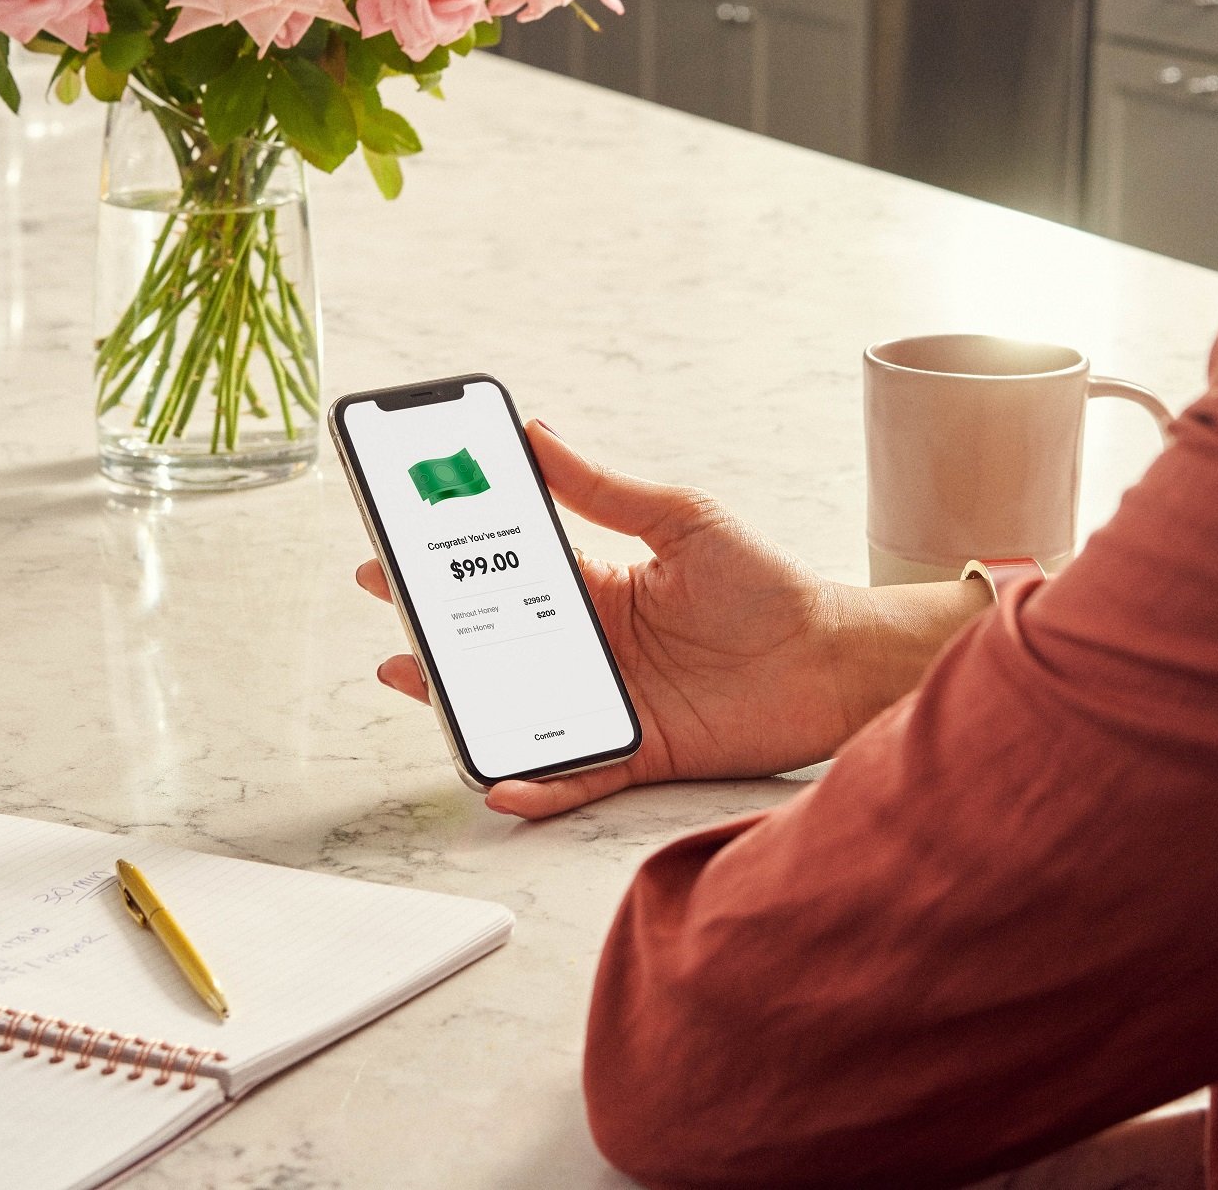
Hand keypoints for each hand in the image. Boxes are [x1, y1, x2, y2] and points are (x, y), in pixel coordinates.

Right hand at [355, 422, 987, 818]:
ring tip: (412, 676)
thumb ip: (604, 489)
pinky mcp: (635, 752)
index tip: (397, 538)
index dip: (450, 560)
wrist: (831, 657)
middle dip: (433, 623)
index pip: (505, 572)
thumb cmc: (765, 584)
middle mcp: (591, 647)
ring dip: (461, 700)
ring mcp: (607, 701)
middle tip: (386, 600)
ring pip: (516, 707)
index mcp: (596, 586)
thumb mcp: (681, 519)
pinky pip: (571, 773)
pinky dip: (532, 782)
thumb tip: (539, 435)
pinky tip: (497, 777)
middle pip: (495, 641)